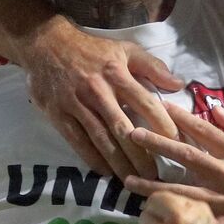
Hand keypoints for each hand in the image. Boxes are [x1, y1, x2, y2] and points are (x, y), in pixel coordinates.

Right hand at [24, 17, 183, 180]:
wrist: (45, 43)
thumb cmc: (91, 49)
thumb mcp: (124, 49)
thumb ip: (152, 66)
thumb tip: (179, 84)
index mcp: (117, 74)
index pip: (145, 103)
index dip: (161, 124)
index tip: (176, 142)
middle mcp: (98, 91)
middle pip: (123, 128)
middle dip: (140, 154)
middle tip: (155, 175)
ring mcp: (76, 104)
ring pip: (101, 139)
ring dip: (118, 162)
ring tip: (134, 179)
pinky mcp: (58, 114)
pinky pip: (77, 141)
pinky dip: (92, 158)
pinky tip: (106, 171)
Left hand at [125, 103, 223, 223]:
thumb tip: (216, 109)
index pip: (206, 131)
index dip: (182, 118)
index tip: (160, 107)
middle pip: (188, 157)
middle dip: (158, 144)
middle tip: (132, 134)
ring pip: (183, 192)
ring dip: (153, 186)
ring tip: (128, 180)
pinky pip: (193, 221)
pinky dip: (173, 218)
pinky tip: (151, 216)